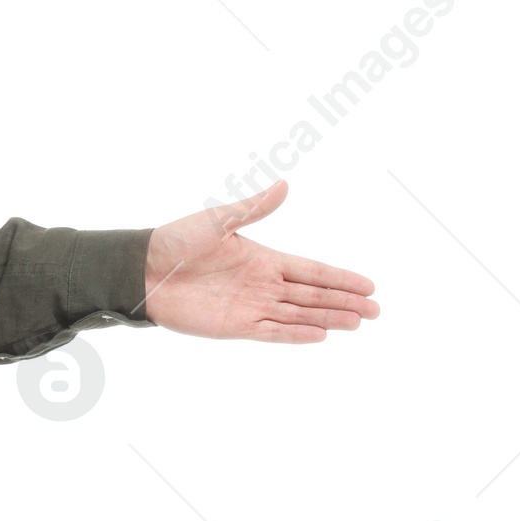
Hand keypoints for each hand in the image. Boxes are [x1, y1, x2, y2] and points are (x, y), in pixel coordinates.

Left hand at [144, 180, 377, 340]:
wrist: (144, 271)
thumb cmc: (177, 241)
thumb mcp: (218, 220)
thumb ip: (253, 208)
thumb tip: (284, 185)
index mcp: (264, 258)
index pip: (312, 270)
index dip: (340, 278)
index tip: (368, 285)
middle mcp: (263, 284)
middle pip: (313, 296)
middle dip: (345, 302)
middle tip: (375, 311)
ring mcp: (251, 306)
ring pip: (299, 315)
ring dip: (328, 319)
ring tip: (358, 323)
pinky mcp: (235, 326)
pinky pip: (272, 332)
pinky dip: (295, 335)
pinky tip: (321, 335)